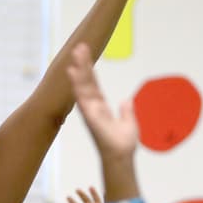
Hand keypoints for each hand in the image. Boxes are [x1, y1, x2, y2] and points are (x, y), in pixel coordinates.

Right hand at [68, 44, 138, 159]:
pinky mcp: (90, 116)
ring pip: (83, 86)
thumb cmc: (123, 143)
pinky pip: (82, 98)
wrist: (121, 156)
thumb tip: (127, 100)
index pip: (93, 83)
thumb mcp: (129, 122)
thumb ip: (126, 111)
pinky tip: (73, 73)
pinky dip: (77, 85)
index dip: (89, 69)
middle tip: (79, 46)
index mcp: (100, 106)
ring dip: (78, 69)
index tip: (85, 54)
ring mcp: (90, 110)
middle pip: (86, 80)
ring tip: (76, 54)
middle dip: (83, 63)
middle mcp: (92, 106)